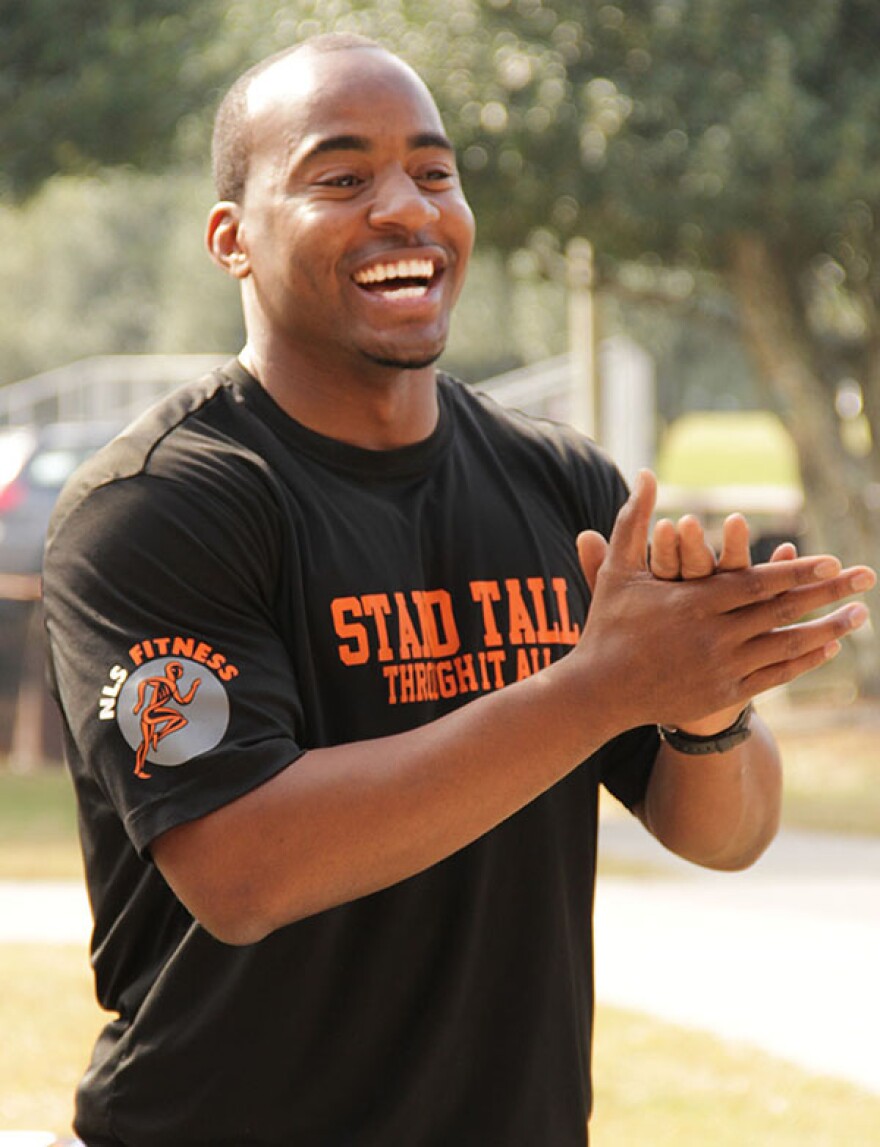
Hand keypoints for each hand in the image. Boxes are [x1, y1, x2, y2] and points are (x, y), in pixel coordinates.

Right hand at [575, 471, 874, 732]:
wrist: (598, 692)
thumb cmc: (606, 625)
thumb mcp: (618, 570)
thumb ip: (634, 520)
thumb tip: (644, 473)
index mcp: (692, 602)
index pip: (756, 583)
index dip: (797, 572)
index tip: (831, 561)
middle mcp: (713, 635)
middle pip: (782, 611)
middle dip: (829, 595)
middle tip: (867, 578)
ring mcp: (721, 668)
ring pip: (785, 645)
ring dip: (827, 629)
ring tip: (859, 615)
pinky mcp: (723, 693)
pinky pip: (775, 676)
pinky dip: (804, 661)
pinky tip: (828, 648)